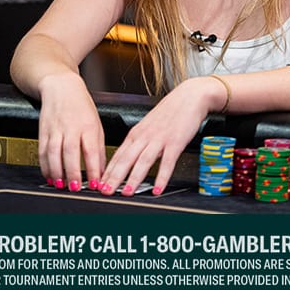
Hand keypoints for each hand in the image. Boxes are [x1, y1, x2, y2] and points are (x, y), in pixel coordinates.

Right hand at [37, 73, 105, 191]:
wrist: (60, 87)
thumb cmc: (81, 106)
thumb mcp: (96, 124)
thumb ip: (99, 149)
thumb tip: (102, 171)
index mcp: (87, 125)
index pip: (91, 151)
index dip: (93, 169)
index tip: (96, 185)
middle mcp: (70, 127)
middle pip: (70, 152)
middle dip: (72, 172)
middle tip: (75, 188)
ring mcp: (55, 129)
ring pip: (53, 153)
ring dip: (56, 171)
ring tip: (61, 185)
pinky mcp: (43, 131)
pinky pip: (42, 151)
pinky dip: (45, 166)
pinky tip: (49, 176)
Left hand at [99, 76, 220, 195]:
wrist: (189, 96)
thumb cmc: (170, 111)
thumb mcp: (149, 125)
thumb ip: (140, 141)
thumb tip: (132, 158)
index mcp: (136, 133)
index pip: (118, 155)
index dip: (108, 171)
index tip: (100, 183)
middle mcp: (145, 136)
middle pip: (126, 159)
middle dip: (114, 177)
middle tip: (105, 191)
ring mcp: (160, 139)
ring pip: (143, 161)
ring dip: (134, 178)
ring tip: (127, 192)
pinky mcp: (175, 142)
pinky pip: (167, 162)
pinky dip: (161, 177)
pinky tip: (158, 189)